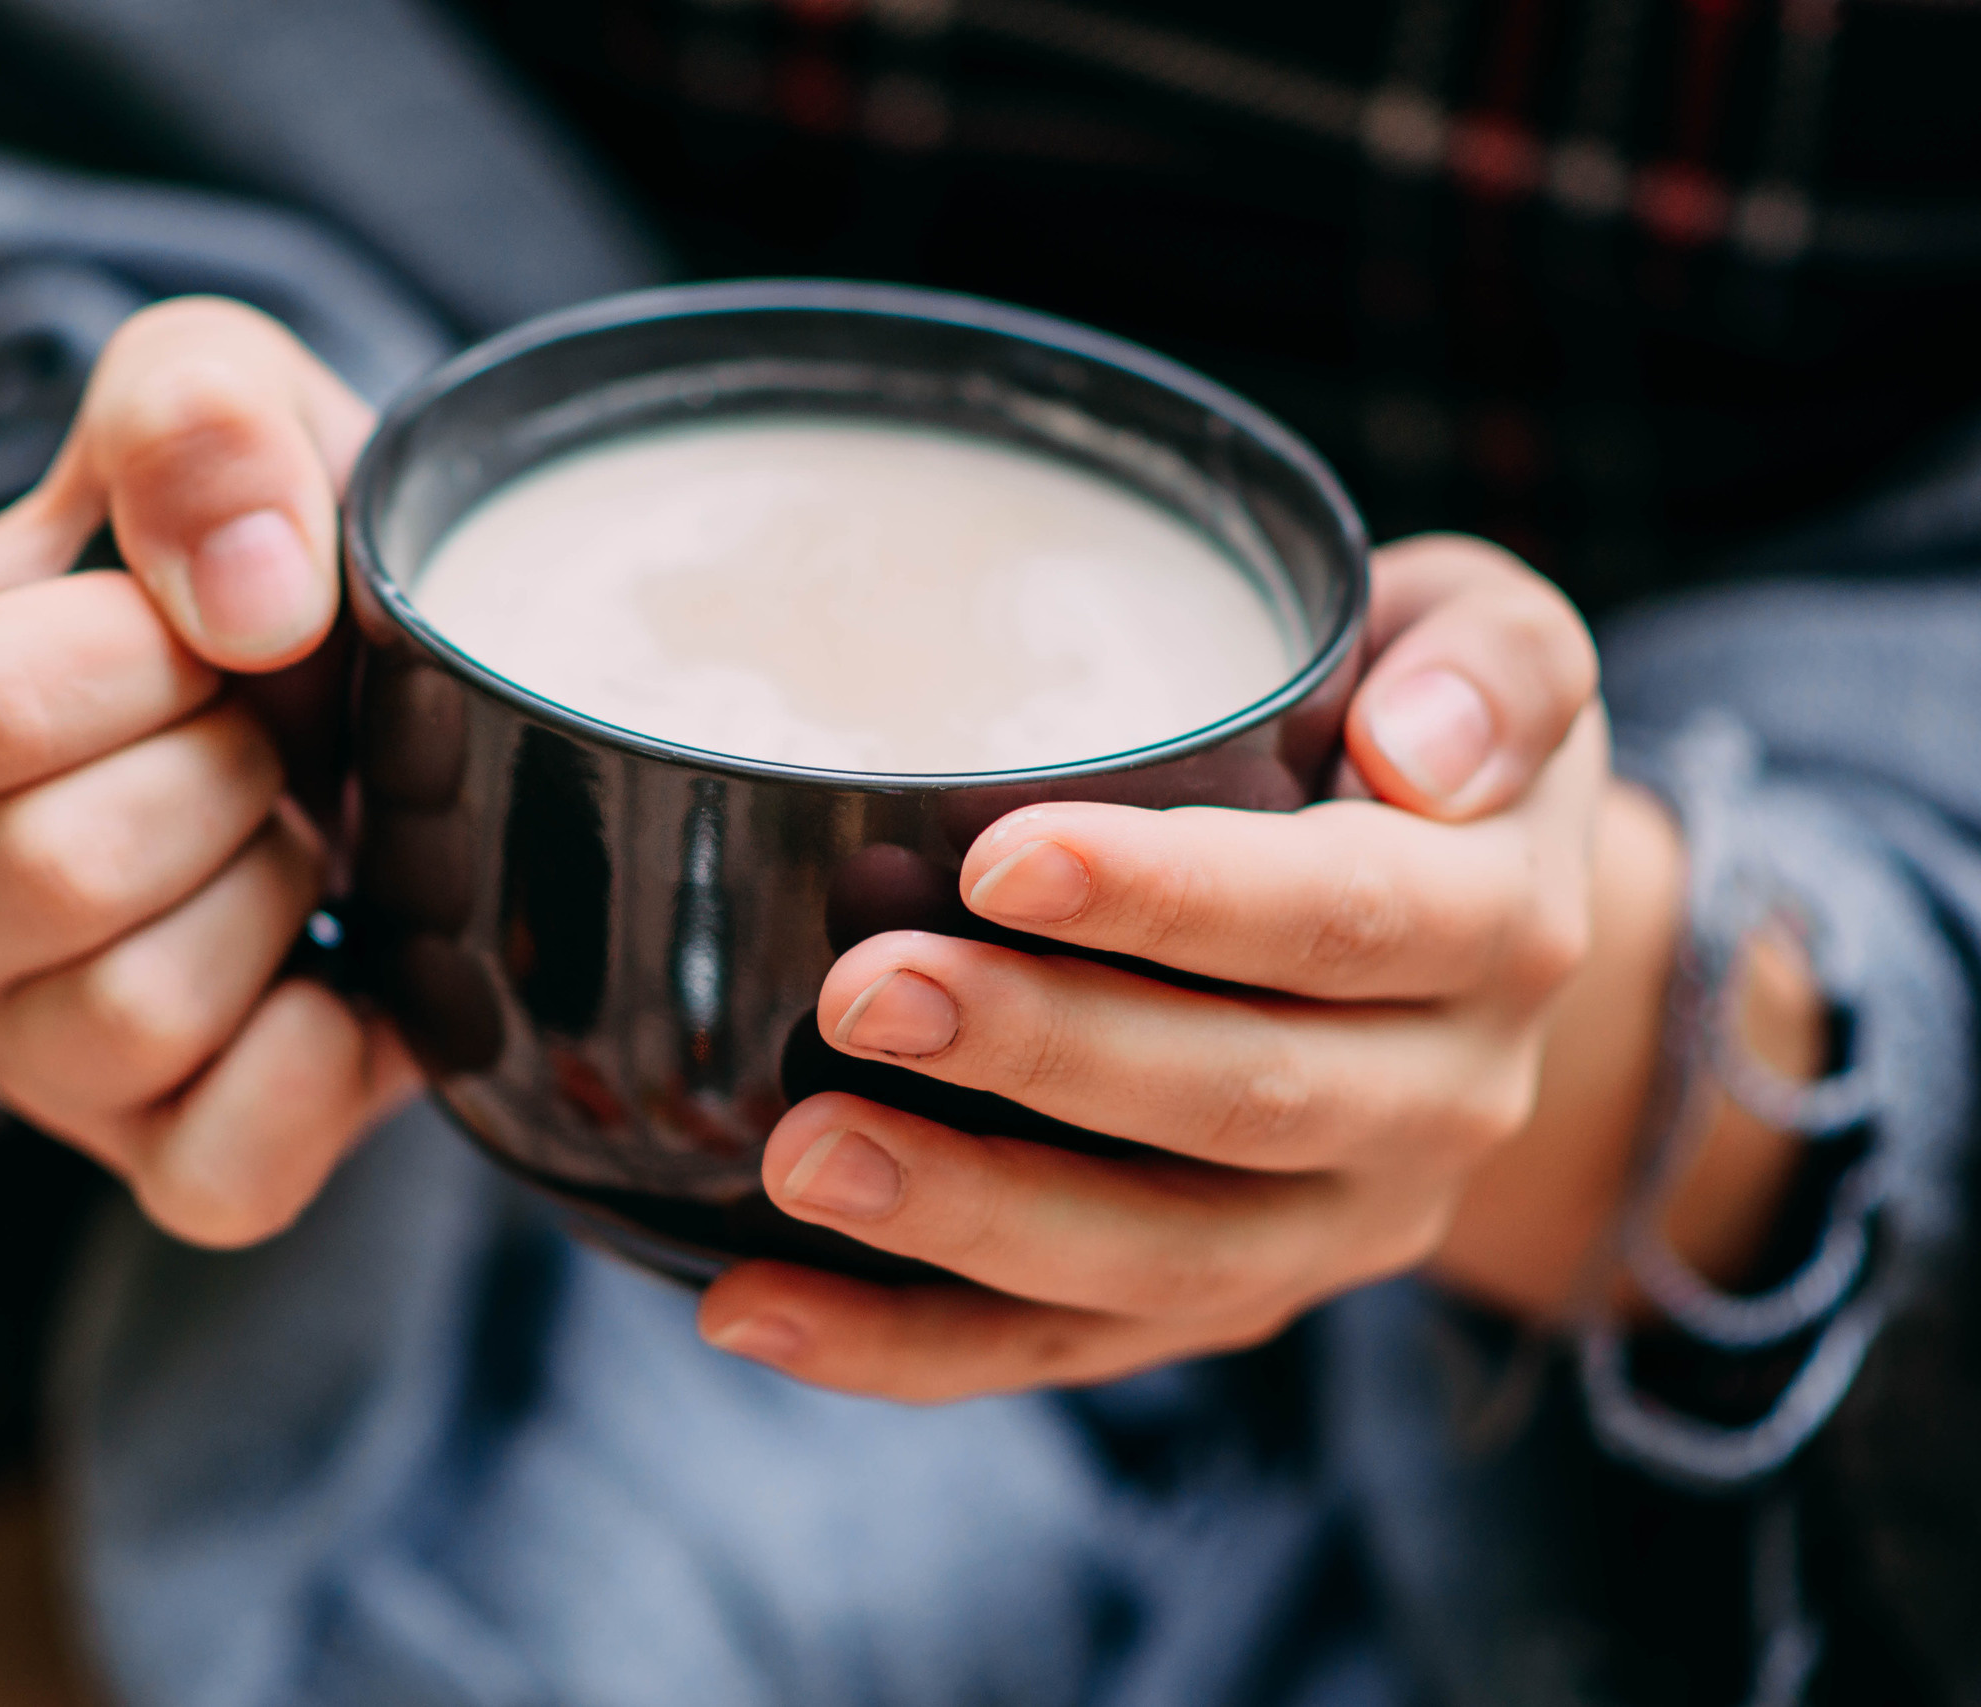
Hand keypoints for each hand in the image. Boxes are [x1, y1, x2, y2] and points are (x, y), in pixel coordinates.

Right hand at [0, 298, 418, 1245]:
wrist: (387, 693)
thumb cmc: (267, 555)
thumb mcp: (224, 403)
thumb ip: (193, 415)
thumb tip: (246, 602)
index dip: (156, 652)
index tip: (227, 628)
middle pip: (52, 871)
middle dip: (230, 777)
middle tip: (275, 741)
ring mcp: (24, 1053)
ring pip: (127, 1020)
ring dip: (271, 902)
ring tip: (297, 841)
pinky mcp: (157, 1155)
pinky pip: (220, 1175)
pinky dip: (316, 1070)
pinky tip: (347, 974)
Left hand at [697, 535, 1612, 1399]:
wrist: (1469, 934)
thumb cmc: (1415, 742)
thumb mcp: (1494, 644)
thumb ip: (1493, 665)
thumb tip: (1422, 746)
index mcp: (1496, 928)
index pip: (1339, 919)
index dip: (1172, 902)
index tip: (999, 862)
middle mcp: (1440, 1102)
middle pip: (1238, 1101)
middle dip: (1039, 1056)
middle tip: (859, 995)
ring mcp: (1334, 1226)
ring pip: (1158, 1259)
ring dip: (969, 1220)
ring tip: (801, 1160)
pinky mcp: (1230, 1300)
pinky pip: (1071, 1347)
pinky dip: (912, 1347)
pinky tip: (760, 1311)